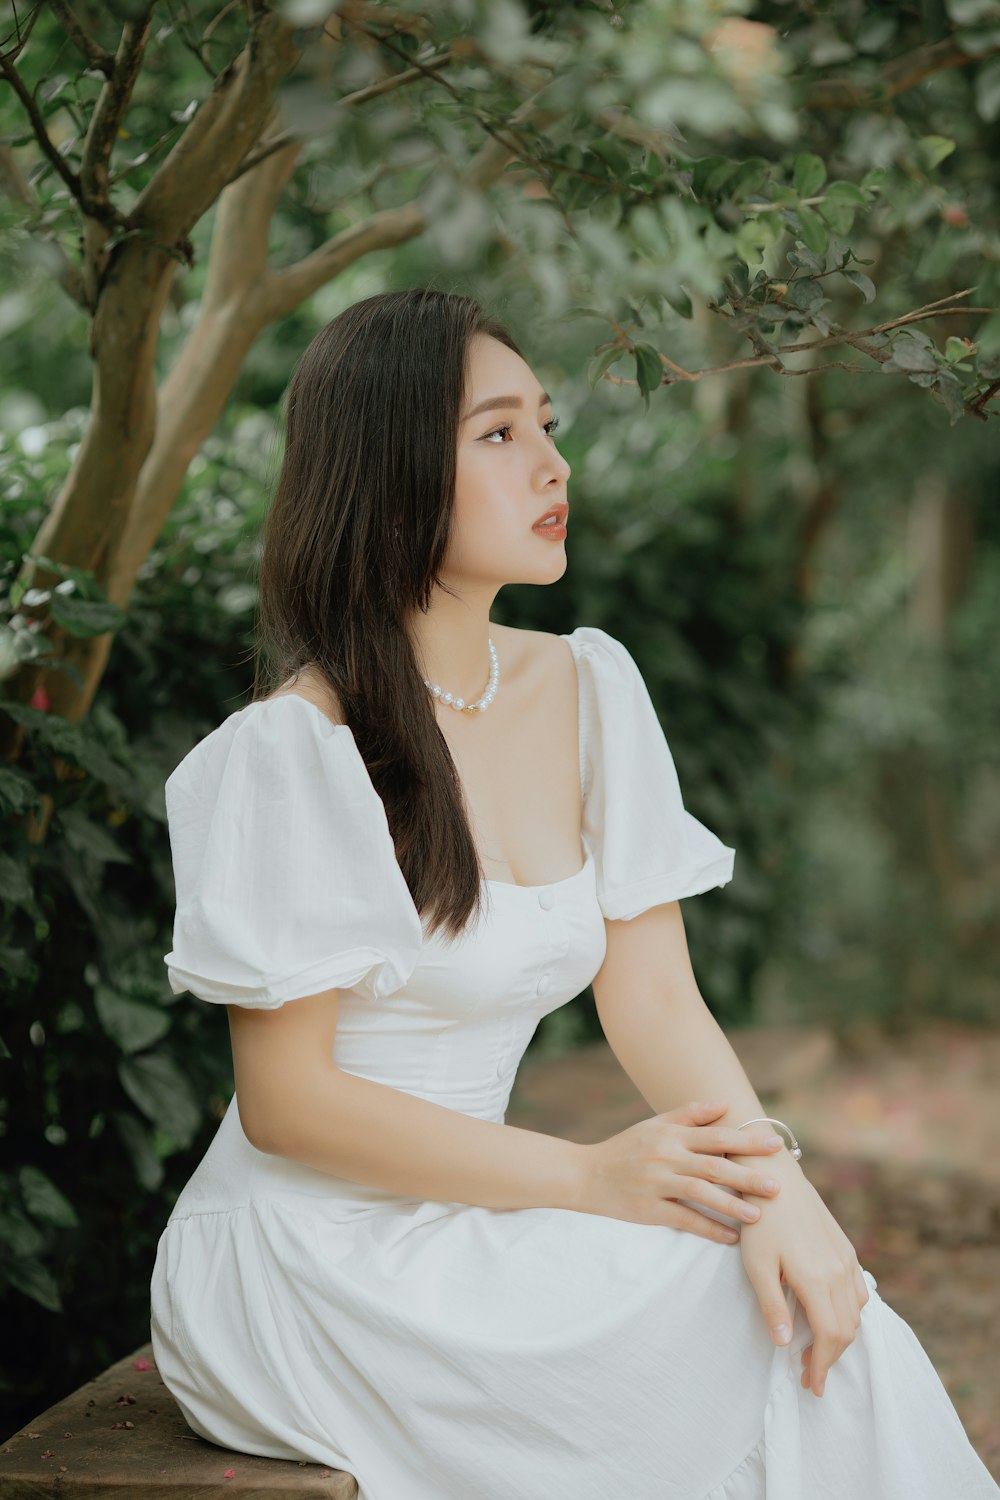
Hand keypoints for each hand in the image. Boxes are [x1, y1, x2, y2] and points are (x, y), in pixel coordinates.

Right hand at [580, 1100, 785, 1242]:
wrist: (585, 1174)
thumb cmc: (625, 1148)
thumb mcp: (654, 1125)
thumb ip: (688, 1114)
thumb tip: (724, 1103)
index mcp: (670, 1135)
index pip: (715, 1137)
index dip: (746, 1142)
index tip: (774, 1146)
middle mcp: (665, 1157)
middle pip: (713, 1166)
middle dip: (746, 1176)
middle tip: (777, 1186)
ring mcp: (656, 1183)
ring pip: (700, 1193)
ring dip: (731, 1205)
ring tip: (758, 1214)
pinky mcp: (647, 1210)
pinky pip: (683, 1219)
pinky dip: (708, 1228)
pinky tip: (731, 1237)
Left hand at [737, 1166, 870, 1396]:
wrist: (776, 1177)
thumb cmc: (760, 1221)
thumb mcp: (757, 1265)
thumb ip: (772, 1306)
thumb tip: (783, 1344)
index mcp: (816, 1280)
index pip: (829, 1337)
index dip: (822, 1365)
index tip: (810, 1385)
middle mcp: (839, 1272)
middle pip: (846, 1330)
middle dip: (830, 1358)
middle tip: (809, 1375)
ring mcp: (846, 1259)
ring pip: (856, 1313)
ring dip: (841, 1338)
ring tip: (817, 1351)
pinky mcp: (846, 1249)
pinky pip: (858, 1291)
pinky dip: (850, 1314)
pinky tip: (832, 1317)